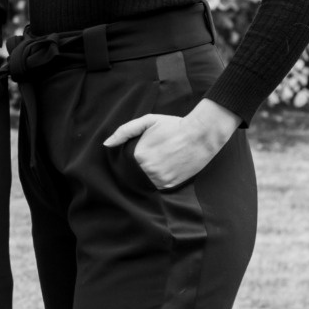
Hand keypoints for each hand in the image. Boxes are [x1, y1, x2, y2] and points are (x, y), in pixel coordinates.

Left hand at [103, 100, 239, 188]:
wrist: (201, 135)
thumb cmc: (173, 126)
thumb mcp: (147, 121)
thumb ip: (124, 132)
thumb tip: (106, 144)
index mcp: (139, 155)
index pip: (124, 163)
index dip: (127, 160)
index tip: (134, 155)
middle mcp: (148, 170)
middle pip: (133, 173)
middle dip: (136, 168)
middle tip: (147, 158)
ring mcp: (160, 179)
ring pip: (144, 181)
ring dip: (146, 175)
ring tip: (154, 163)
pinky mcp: (171, 184)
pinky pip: (156, 186)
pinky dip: (156, 180)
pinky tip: (162, 169)